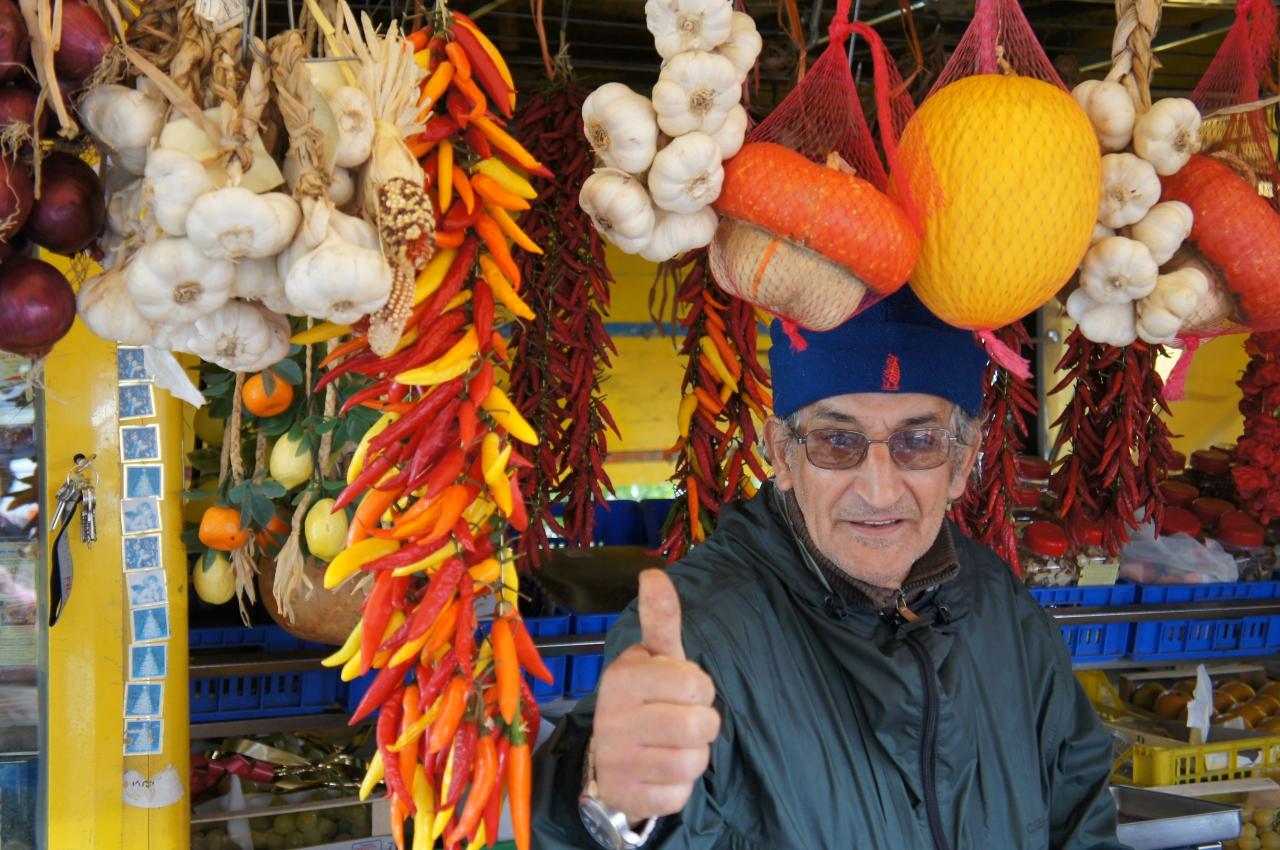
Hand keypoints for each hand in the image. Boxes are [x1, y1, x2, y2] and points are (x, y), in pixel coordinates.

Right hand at [591, 569, 721, 820]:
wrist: (606, 760)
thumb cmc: (643, 700)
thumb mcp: (653, 658)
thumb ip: (661, 620)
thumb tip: (653, 573)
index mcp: (623, 678)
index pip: (695, 684)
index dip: (700, 689)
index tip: (685, 690)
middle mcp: (614, 718)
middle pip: (701, 725)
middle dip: (703, 724)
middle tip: (683, 721)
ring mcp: (618, 761)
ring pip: (694, 761)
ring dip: (694, 756)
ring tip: (673, 746)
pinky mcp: (627, 796)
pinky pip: (679, 794)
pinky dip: (680, 786)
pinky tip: (662, 772)